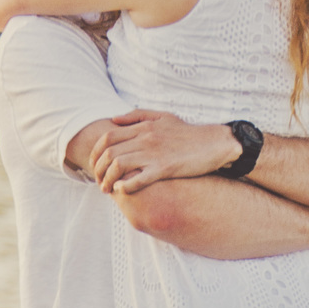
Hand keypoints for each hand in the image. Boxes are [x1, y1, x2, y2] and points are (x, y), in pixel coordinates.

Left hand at [81, 109, 244, 195]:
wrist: (214, 143)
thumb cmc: (188, 133)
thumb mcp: (162, 116)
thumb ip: (137, 116)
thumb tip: (113, 119)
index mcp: (143, 126)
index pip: (108, 136)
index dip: (96, 152)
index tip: (94, 164)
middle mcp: (146, 138)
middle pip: (109, 152)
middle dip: (98, 169)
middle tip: (98, 181)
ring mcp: (154, 153)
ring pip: (119, 165)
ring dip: (108, 179)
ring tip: (106, 189)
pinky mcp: (164, 168)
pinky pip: (138, 178)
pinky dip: (125, 186)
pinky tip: (121, 191)